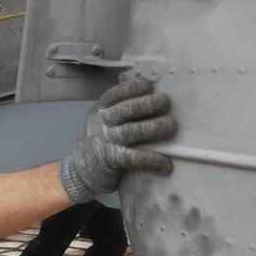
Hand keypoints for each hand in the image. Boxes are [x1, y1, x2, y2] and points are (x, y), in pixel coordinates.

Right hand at [60, 76, 176, 203]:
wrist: (84, 169)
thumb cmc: (103, 140)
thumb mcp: (104, 119)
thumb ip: (120, 106)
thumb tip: (150, 89)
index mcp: (102, 109)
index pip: (117, 93)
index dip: (134, 88)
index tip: (150, 86)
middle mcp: (103, 122)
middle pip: (127, 109)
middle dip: (149, 103)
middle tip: (165, 102)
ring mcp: (107, 141)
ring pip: (133, 131)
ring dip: (155, 127)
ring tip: (171, 125)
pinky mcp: (112, 160)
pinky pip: (134, 158)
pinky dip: (152, 159)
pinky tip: (165, 163)